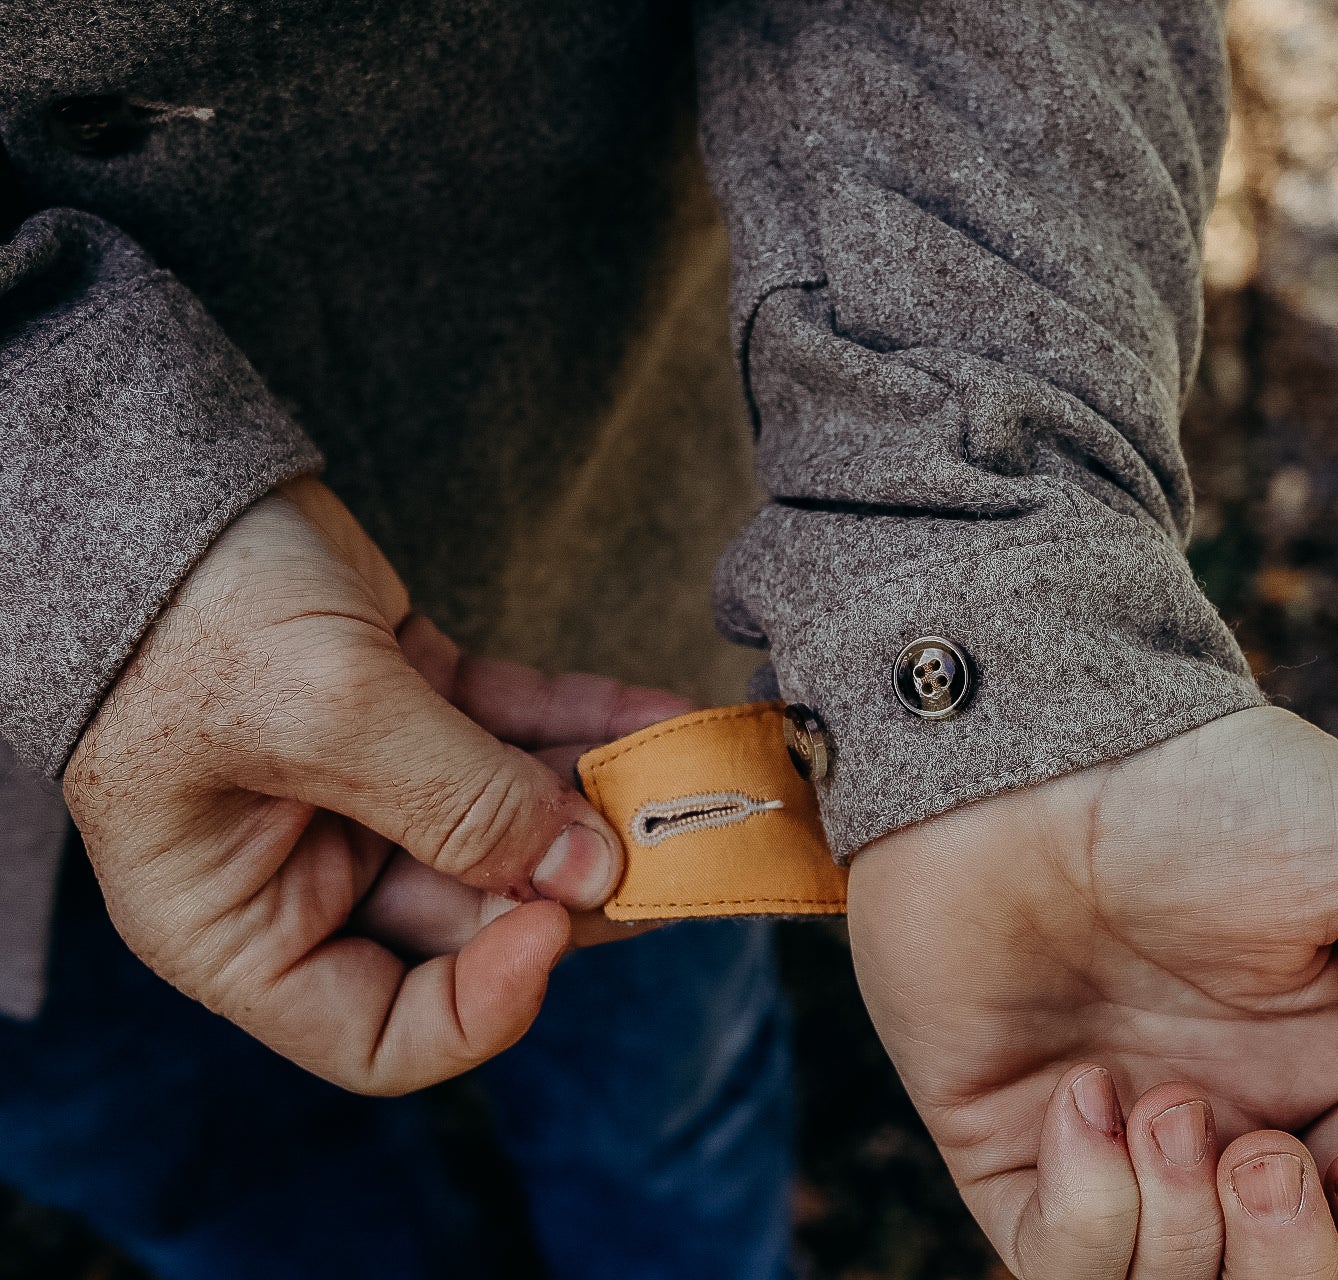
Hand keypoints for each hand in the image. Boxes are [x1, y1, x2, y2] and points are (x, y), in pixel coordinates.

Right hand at [64, 479, 680, 1092]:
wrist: (161, 480)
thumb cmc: (185, 612)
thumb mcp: (323, 716)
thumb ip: (460, 803)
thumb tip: (591, 871)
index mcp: (240, 926)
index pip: (377, 1035)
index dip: (480, 1007)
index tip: (552, 925)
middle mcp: (308, 876)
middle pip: (476, 921)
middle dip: (583, 885)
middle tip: (682, 850)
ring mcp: (369, 794)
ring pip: (516, 827)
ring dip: (606, 802)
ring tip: (695, 778)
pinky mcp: (415, 712)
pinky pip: (519, 739)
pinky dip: (588, 727)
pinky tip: (662, 714)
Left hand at [849, 706, 1337, 1278]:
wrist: (1032, 748)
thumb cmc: (1205, 789)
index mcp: (1314, 1069)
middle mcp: (1217, 1120)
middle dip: (1284, 1259)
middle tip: (1252, 1160)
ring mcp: (1111, 1141)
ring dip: (1181, 1237)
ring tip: (1162, 1109)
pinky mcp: (1009, 1147)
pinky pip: (1054, 1268)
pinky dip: (1085, 1214)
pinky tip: (1079, 1096)